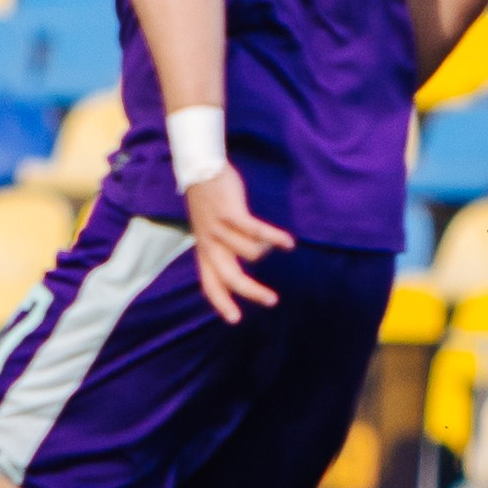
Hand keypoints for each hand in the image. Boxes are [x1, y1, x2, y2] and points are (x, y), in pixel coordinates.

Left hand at [181, 167, 292, 323]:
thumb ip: (222, 248)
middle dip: (251, 292)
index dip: (221, 303)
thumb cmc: (210, 201)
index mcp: (204, 250)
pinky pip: (256, 231)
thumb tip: (243, 266)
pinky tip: (287, 243)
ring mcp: (218, 229)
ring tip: (272, 241)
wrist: (200, 168)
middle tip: (272, 300)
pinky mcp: (229, 213)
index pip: (209, 284)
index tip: (234, 320)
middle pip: (230, 277)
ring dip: (266, 248)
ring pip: (250, 253)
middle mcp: (209, 244)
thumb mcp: (209, 230)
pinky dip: (274, 238)